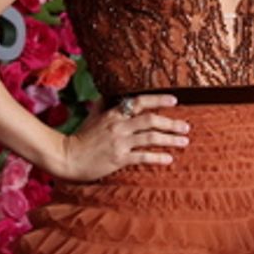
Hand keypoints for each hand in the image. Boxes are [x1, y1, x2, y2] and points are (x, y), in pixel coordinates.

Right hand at [55, 94, 188, 181]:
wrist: (67, 157)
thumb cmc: (81, 137)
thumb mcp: (92, 117)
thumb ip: (104, 105)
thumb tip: (112, 95)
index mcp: (113, 113)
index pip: (140, 102)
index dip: (158, 100)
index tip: (174, 100)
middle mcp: (118, 125)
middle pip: (150, 120)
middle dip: (171, 122)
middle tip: (186, 126)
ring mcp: (119, 142)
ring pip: (150, 137)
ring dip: (170, 139)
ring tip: (184, 141)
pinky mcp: (119, 158)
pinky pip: (143, 156)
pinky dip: (158, 157)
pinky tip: (169, 159)